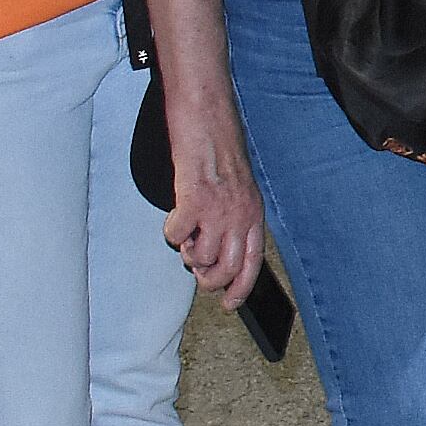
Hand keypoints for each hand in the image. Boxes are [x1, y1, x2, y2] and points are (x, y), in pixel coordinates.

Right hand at [159, 119, 265, 307]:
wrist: (207, 120)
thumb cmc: (219, 151)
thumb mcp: (240, 189)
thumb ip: (235, 219)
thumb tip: (217, 253)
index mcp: (254, 213)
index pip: (253, 263)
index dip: (241, 288)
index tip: (230, 304)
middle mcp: (240, 215)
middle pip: (225, 269)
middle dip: (207, 278)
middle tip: (196, 268)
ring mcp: (218, 210)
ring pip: (199, 257)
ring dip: (187, 251)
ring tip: (187, 230)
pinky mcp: (194, 202)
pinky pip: (176, 235)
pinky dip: (171, 229)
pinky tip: (176, 212)